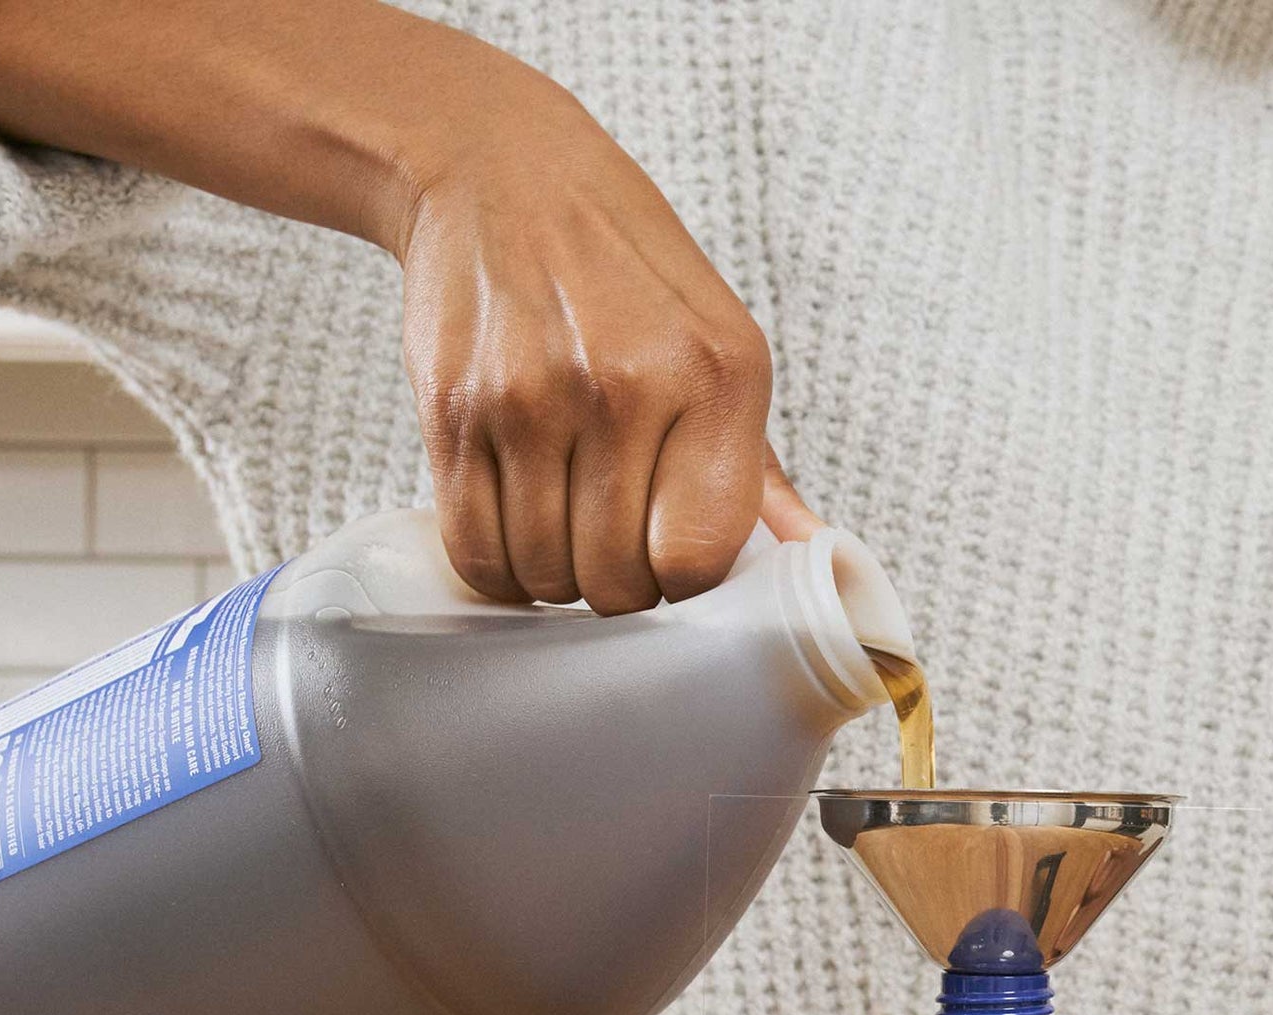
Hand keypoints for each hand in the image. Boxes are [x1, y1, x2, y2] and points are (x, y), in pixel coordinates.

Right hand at [397, 90, 793, 611]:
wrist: (498, 171)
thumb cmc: (622, 271)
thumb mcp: (718, 342)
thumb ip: (758, 469)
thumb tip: (817, 560)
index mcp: (717, 374)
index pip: (698, 560)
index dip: (678, 586)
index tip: (665, 560)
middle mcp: (627, 386)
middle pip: (615, 583)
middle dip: (612, 586)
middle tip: (605, 541)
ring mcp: (533, 400)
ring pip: (542, 575)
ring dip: (550, 576)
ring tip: (559, 524)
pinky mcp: (455, 413)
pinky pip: (475, 552)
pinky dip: (495, 566)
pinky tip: (512, 530)